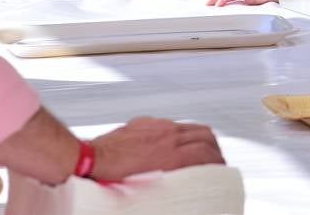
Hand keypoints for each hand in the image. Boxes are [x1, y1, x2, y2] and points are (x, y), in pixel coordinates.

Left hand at [89, 117, 222, 180]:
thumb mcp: (147, 185)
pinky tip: (173, 142)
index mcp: (170, 154)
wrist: (89, 159)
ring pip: (190, 126)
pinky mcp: (144, 122)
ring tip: (200, 149)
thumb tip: (178, 187)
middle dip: (215, 147)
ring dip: (200, 138)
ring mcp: (157, 126)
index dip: (218, 160)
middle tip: (215, 159)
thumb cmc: (113, 177)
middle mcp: (167, 136)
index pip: (206, 152)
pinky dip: (179, 133)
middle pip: (205, 134)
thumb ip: (168, 179)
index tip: (220, 167)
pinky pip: (170, 123)